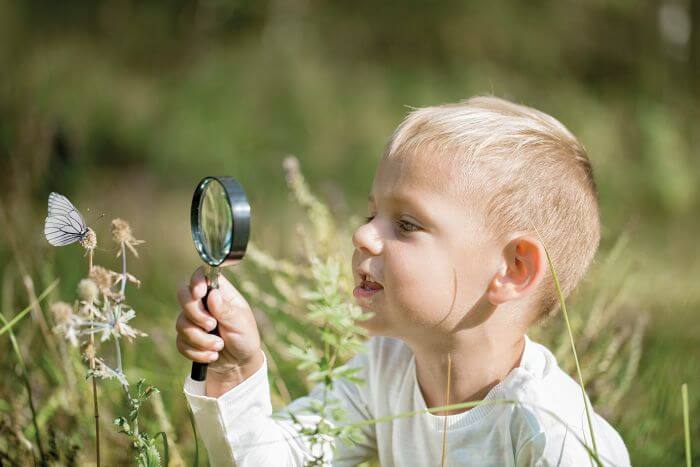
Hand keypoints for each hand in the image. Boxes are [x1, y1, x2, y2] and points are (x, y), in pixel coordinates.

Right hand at [176, 266, 262, 389]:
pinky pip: (181, 342)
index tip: (199, 294)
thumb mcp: (240, 323)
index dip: (196, 281)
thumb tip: (212, 295)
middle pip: (183, 295)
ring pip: (181, 323)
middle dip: (195, 314)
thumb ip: (226, 310)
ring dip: (201, 339)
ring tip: (219, 346)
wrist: (239, 364)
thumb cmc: (244, 337)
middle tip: (212, 325)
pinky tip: (212, 355)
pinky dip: (197, 352)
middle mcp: (203, 304)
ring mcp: (193, 320)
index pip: (202, 275)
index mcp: (219, 293)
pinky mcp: (186, 338)